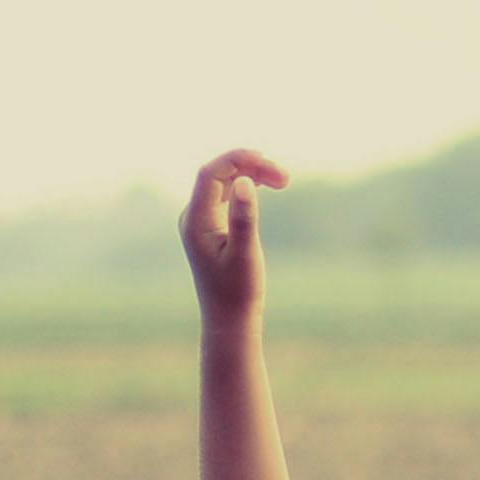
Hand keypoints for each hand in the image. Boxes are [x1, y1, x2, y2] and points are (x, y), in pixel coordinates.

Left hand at [177, 148, 287, 317]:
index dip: (238, 160)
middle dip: (251, 167)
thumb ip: (244, 217)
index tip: (268, 162)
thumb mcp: (245, 254)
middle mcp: (194, 215)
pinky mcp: (212, 225)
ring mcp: (201, 219)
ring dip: (251, 175)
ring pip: (224, 182)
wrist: (229, 319)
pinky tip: (265, 185)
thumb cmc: (238, 291)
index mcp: (196, 219)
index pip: (211, 174)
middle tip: (286, 178)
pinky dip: (246, 186)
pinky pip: (226, 194)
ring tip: (282, 180)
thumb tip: (245, 182)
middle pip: (218, 174)